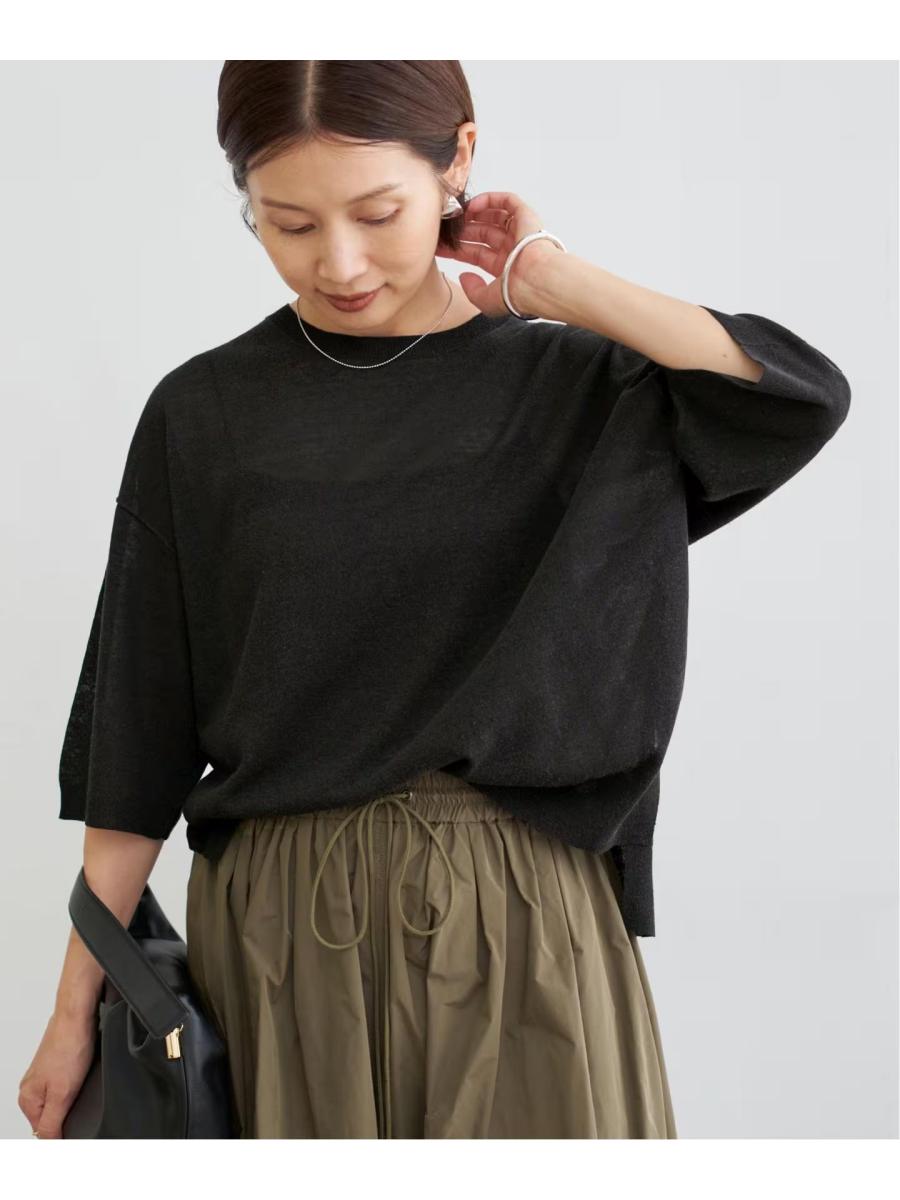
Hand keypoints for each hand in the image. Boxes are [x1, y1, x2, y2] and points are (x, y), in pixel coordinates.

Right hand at [18, 1009, 97, 1138]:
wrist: (77, 1014)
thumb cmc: (69, 1045)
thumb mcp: (62, 1094)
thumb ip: (52, 1123)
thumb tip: (48, 1143)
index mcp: (27, 1099)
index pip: (42, 1132)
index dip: (61, 1133)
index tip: (75, 1124)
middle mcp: (31, 1087)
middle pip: (51, 1116)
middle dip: (67, 1113)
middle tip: (80, 1099)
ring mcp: (43, 1074)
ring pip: (59, 1099)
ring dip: (72, 1097)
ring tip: (81, 1082)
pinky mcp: (56, 1063)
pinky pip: (66, 1084)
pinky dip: (75, 1083)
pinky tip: (83, 1074)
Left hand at [440, 190, 560, 316]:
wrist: (537, 281)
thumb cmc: (518, 294)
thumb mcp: (487, 301)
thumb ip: (473, 291)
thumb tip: (464, 277)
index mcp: (505, 268)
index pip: (476, 254)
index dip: (457, 249)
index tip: (440, 246)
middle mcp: (512, 249)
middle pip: (482, 234)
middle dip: (462, 231)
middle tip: (444, 228)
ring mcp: (519, 232)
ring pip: (494, 216)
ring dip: (474, 214)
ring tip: (456, 215)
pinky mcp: (526, 217)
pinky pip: (508, 202)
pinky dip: (490, 200)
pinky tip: (472, 206)